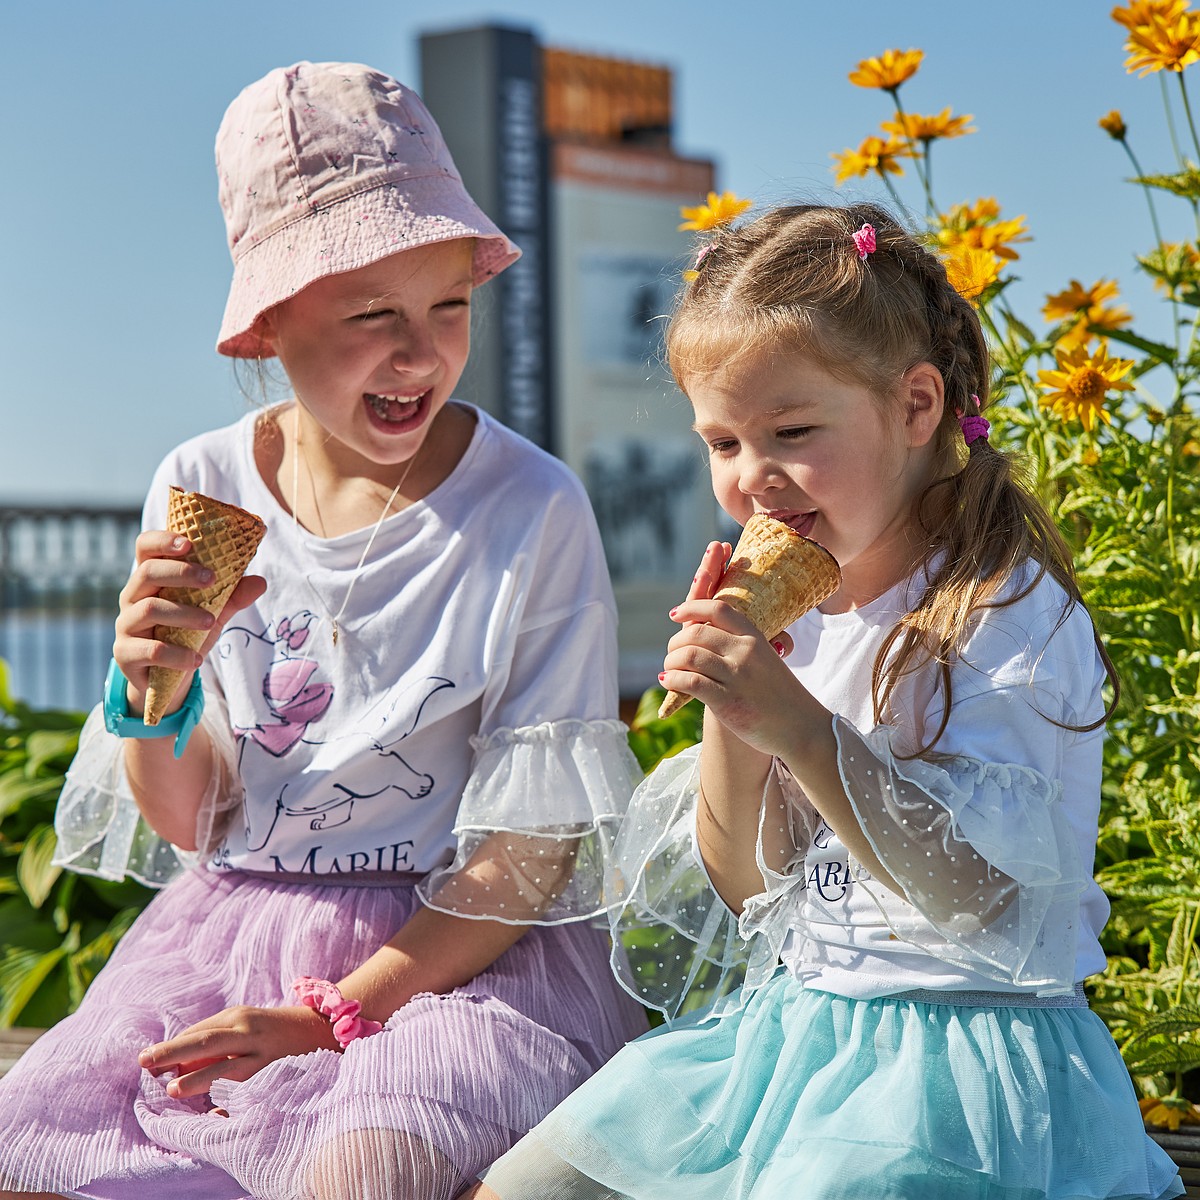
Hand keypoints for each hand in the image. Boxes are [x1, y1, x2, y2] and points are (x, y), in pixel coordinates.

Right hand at [114, 530, 266, 715]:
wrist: (165, 678)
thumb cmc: (186, 634)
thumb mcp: (213, 612)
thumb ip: (232, 597)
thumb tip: (260, 582)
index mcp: (151, 580)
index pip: (145, 548)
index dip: (162, 541)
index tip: (189, 543)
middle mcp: (132, 597)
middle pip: (147, 572)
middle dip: (181, 572)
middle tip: (211, 579)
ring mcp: (125, 625)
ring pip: (149, 609)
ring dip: (185, 614)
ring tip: (211, 622)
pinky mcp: (125, 654)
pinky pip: (150, 650)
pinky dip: (177, 654)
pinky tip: (196, 659)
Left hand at [137, 1004, 337, 1099]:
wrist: (319, 1029)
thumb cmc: (269, 1030)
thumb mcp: (243, 1024)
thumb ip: (214, 1038)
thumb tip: (175, 1064)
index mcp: (239, 1017)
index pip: (198, 1031)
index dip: (171, 1046)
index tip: (146, 1060)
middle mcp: (249, 1033)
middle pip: (206, 1041)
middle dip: (173, 1051)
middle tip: (145, 1062)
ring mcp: (263, 1056)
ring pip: (226, 1067)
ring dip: (198, 1079)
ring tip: (173, 1089)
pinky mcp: (273, 1076)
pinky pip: (247, 1092)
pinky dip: (229, 1103)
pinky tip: (212, 1114)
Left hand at [662, 591, 807, 761]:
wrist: (801, 728)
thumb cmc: (778, 695)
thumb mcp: (765, 660)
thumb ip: (739, 646)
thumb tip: (702, 634)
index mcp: (755, 638)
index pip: (718, 609)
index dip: (691, 608)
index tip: (675, 614)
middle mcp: (745, 652)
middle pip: (696, 632)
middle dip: (675, 643)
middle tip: (672, 655)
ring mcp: (737, 677)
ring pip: (688, 656)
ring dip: (671, 662)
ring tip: (669, 672)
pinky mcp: (728, 702)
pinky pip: (690, 682)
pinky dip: (673, 680)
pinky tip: (670, 683)